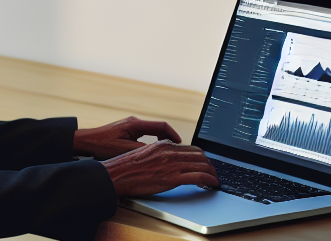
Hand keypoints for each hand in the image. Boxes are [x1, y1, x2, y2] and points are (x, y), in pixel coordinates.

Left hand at [73, 116, 182, 159]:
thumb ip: (141, 150)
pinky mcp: (127, 130)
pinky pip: (145, 133)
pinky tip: (153, 150)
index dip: (173, 134)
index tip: (180, 143)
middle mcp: (134, 122)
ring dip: (161, 139)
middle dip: (169, 137)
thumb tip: (157, 152)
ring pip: (152, 130)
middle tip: (177, 149)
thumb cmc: (102, 145)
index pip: (161, 125)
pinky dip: (153, 140)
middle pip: (158, 127)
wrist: (86, 141)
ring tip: (168, 151)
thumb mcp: (123, 150)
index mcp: (135, 124)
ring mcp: (131, 125)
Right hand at [102, 140, 218, 197]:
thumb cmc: (125, 167)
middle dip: (209, 163)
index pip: (189, 148)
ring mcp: (171, 164)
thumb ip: (157, 154)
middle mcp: (169, 152)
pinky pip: (198, 177)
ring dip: (212, 172)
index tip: (203, 162)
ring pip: (201, 164)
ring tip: (215, 178)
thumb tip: (166, 160)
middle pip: (198, 155)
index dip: (200, 156)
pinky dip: (209, 180)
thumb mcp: (143, 154)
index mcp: (162, 146)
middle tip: (213, 171)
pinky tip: (212, 183)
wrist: (115, 175)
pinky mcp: (172, 178)